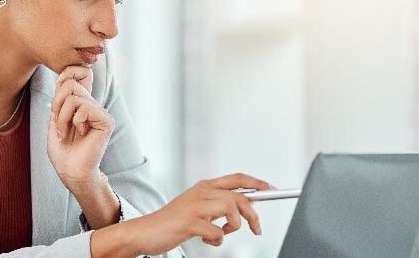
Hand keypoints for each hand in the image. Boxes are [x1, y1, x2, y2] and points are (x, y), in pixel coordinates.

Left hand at [46, 65, 114, 190]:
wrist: (70, 171)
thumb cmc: (62, 150)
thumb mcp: (55, 119)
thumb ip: (60, 98)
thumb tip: (64, 78)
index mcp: (82, 103)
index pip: (81, 74)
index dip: (67, 74)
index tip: (56, 90)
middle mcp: (93, 105)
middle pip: (72, 83)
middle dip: (57, 103)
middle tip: (57, 122)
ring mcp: (100, 113)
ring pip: (75, 96)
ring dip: (62, 116)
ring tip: (65, 131)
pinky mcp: (106, 121)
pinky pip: (84, 107)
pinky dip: (74, 120)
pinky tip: (80, 133)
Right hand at [133, 173, 273, 254]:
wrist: (145, 231)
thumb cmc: (173, 222)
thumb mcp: (197, 207)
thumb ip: (217, 204)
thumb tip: (246, 206)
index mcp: (204, 186)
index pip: (237, 179)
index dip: (258, 183)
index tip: (273, 191)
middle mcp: (200, 192)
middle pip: (239, 196)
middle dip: (253, 215)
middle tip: (257, 230)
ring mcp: (194, 206)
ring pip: (231, 208)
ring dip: (235, 226)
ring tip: (223, 234)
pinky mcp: (189, 222)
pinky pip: (216, 231)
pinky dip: (217, 239)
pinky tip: (206, 239)